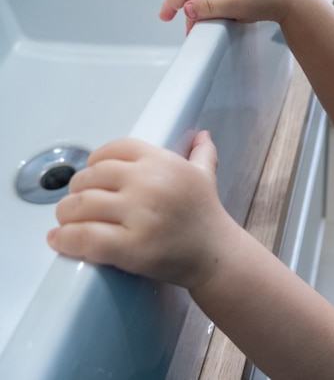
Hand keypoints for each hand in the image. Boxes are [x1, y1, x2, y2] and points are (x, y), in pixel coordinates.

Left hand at [47, 131, 240, 289]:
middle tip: (76, 204)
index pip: (113, 150)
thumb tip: (202, 134)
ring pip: (80, 206)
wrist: (217, 256)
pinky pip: (84, 237)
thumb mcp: (206, 177)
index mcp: (163, 162)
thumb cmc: (207, 217)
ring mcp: (139, 215)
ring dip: (66, 215)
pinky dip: (65, 239)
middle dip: (76, 191)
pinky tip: (60, 240)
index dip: (95, 162)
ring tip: (66, 222)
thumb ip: (201, 153)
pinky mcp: (130, 247)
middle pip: (90, 177)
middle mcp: (149, 183)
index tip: (92, 177)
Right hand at [159, 0, 299, 33]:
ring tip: (203, 28)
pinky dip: (216, 8)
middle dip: (190, 10)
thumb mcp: (233, 3)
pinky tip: (220, 19)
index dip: (173, 2)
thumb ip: (207, 6)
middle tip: (188, 29)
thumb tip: (187, 10)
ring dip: (203, 12)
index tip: (165, 15)